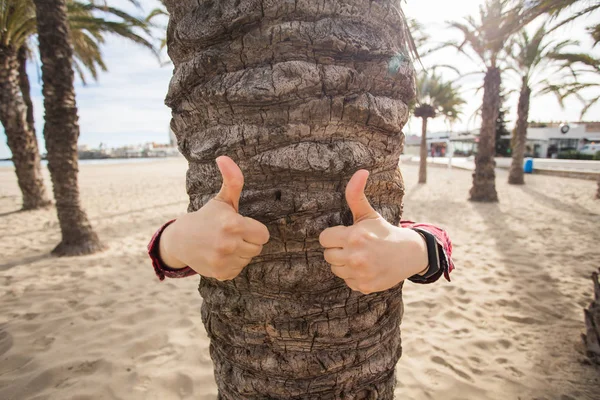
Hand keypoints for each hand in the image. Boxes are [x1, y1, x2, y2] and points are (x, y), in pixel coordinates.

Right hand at [159, 156, 269, 279]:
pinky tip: (220, 255)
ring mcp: (224, 261)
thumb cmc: (207, 217)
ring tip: (225, 244)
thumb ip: (232, 180)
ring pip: (248, 259)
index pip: (264, 235)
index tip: (242, 226)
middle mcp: (228, 244)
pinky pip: (239, 269)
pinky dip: (232, 264)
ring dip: (240, 253)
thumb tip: (224, 157)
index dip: (254, 230)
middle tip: (232, 235)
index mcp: (233, 224)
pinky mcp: (221, 273)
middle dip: (248, 241)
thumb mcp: (222, 199)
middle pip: (258, 248)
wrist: (180, 240)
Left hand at [319, 170, 428, 293]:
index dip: (333, 235)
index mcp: (354, 237)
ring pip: (335, 269)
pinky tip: (366, 268)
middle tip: (353, 245)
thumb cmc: (384, 232)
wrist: (410, 254)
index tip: (344, 234)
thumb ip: (356, 194)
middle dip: (337, 249)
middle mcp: (355, 256)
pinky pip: (347, 281)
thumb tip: (361, 171)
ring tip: (360, 256)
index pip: (324, 238)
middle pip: (328, 255)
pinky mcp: (365, 286)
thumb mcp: (369, 214)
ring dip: (344, 263)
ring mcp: (360, 273)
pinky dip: (354, 276)